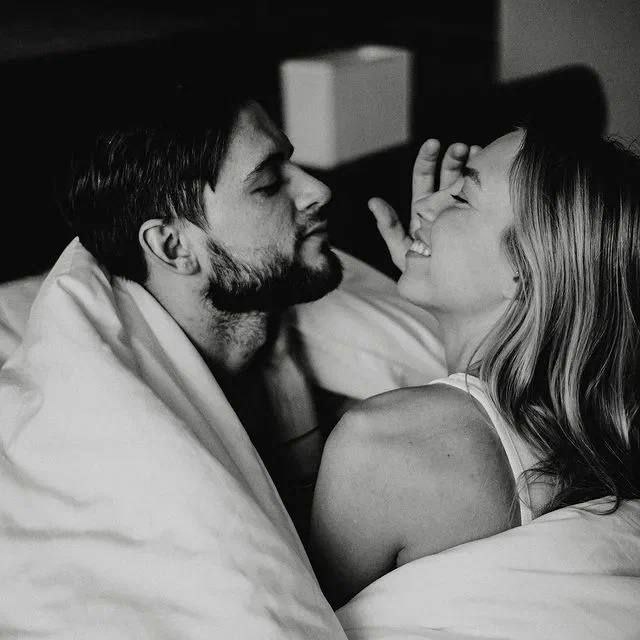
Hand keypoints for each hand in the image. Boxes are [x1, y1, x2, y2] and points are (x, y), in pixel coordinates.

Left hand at [369, 140, 481, 271]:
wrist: (448, 290)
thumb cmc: (419, 272)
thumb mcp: (401, 251)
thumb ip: (389, 227)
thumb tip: (373, 202)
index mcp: (423, 207)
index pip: (424, 176)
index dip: (427, 160)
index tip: (434, 144)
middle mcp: (444, 203)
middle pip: (447, 173)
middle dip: (452, 157)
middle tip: (460, 148)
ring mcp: (464, 208)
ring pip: (466, 180)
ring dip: (470, 163)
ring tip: (476, 151)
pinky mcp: (480, 217)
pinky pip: (483, 195)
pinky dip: (485, 179)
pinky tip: (490, 166)